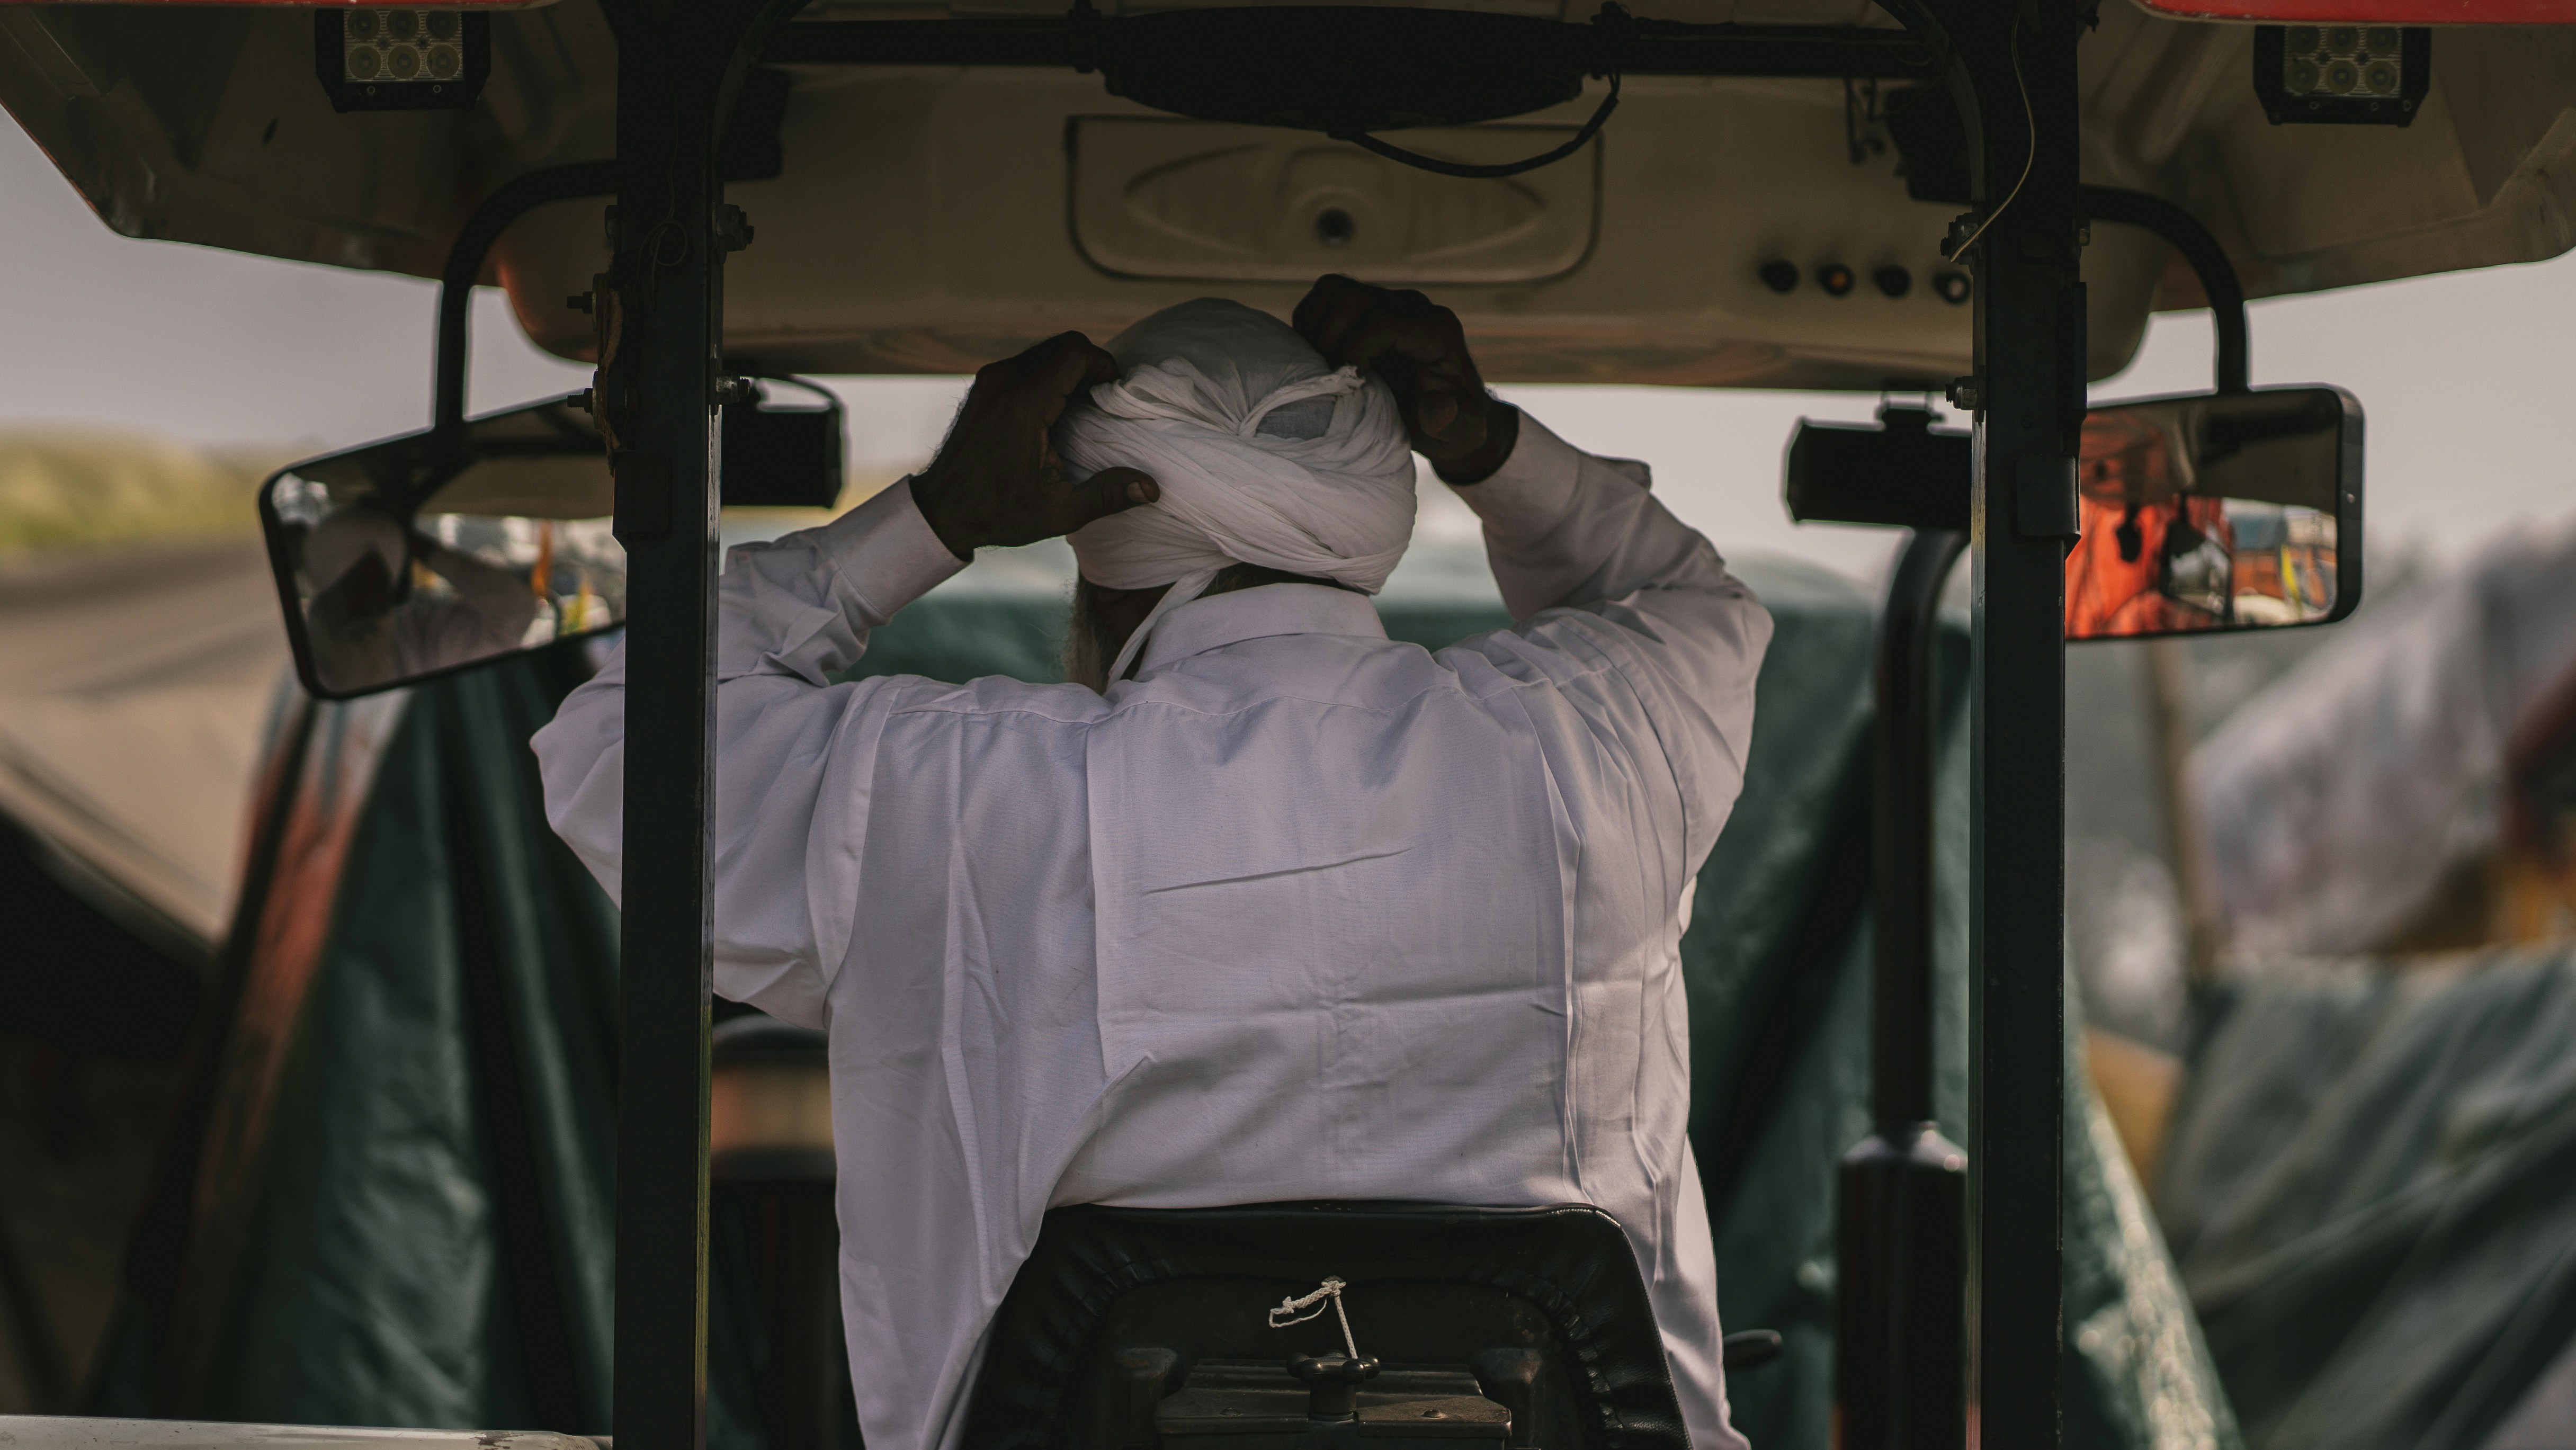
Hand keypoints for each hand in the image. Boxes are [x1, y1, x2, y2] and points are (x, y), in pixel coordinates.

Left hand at [910, 332, 1158, 558]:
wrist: (942, 509)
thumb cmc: (999, 513)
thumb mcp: (1059, 513)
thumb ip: (1106, 496)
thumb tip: (1151, 489)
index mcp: (1023, 406)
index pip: (1074, 352)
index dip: (1104, 364)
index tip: (1116, 391)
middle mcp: (1003, 382)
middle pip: (1062, 344)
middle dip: (1091, 364)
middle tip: (1105, 398)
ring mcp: (989, 380)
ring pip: (1044, 351)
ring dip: (1070, 368)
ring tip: (1085, 404)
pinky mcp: (984, 385)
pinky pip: (1027, 362)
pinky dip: (1049, 374)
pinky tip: (1058, 409)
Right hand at [1292, 274, 1519, 483]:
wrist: (1446, 412)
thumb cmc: (1452, 424)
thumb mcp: (1463, 434)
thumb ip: (1457, 424)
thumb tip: (1439, 406)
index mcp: (1437, 330)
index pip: (1383, 322)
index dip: (1354, 351)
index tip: (1351, 384)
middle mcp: (1412, 306)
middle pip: (1351, 298)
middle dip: (1330, 340)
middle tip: (1333, 378)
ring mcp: (1386, 300)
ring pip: (1333, 291)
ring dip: (1315, 330)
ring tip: (1323, 367)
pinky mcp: (1365, 305)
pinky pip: (1324, 298)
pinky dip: (1310, 326)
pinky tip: (1321, 359)